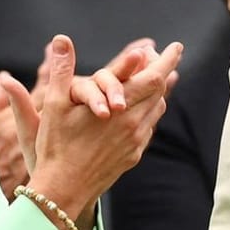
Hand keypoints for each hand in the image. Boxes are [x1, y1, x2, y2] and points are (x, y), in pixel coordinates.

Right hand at [0, 37, 158, 196]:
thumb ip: (61, 70)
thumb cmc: (56, 146)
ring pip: (156, 109)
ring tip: (155, 78)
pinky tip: (143, 108)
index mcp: (121, 109)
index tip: (176, 46)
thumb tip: (61, 39)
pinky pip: (148, 127)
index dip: (167, 59)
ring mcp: (136, 142)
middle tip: (165, 56)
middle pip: (160, 92)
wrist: (64, 189)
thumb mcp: (54, 105)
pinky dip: (149, 111)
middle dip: (164, 71)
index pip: (154, 77)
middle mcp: (135, 125)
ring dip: (157, 91)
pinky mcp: (133, 156)